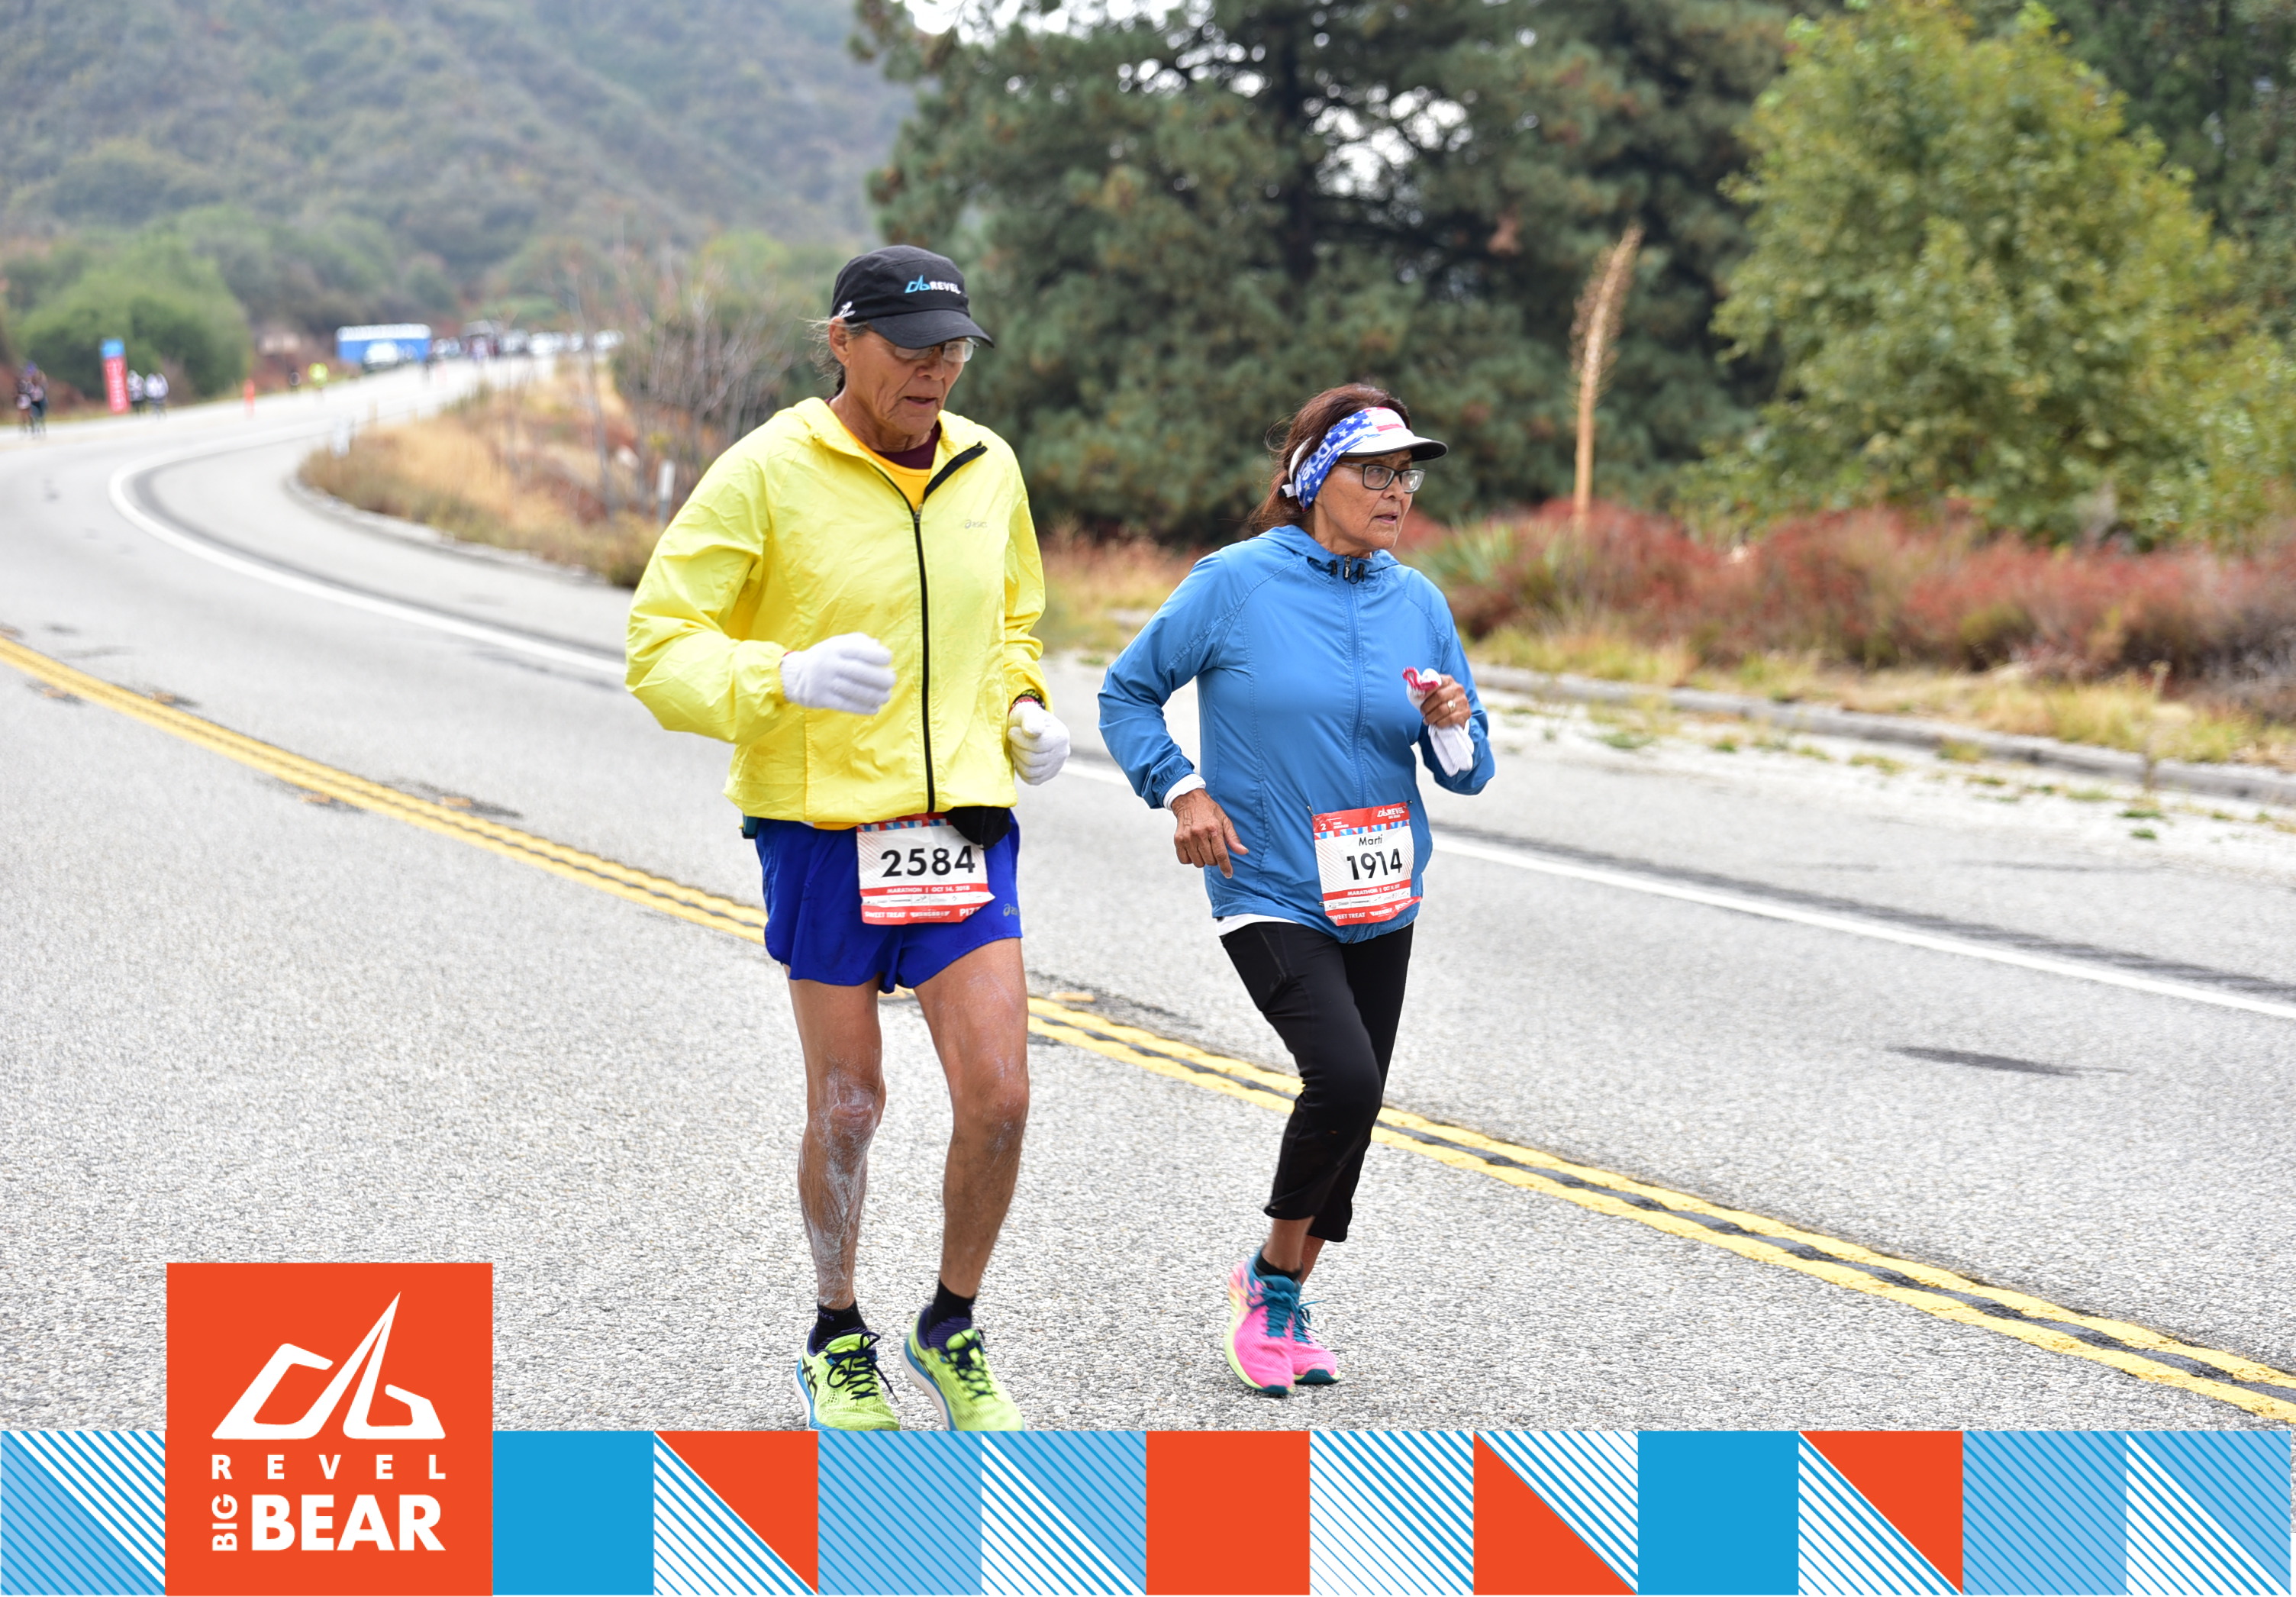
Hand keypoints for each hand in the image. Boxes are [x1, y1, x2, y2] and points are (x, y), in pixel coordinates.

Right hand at [779, 633, 895, 714]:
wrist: (794, 675)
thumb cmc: (826, 657)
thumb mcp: (838, 644)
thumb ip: (860, 642)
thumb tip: (879, 648)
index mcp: (835, 647)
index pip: (860, 650)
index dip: (878, 656)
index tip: (888, 660)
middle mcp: (829, 663)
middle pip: (860, 672)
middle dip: (880, 678)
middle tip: (891, 681)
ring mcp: (824, 682)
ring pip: (854, 690)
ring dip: (875, 695)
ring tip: (886, 696)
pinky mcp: (820, 698)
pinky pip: (845, 705)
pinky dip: (863, 708)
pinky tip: (875, 708)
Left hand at [1007, 700, 1069, 784]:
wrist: (1031, 727)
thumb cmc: (1027, 718)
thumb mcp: (1028, 713)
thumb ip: (1031, 720)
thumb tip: (1033, 731)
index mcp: (1061, 735)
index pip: (1038, 745)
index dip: (1019, 739)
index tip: (1012, 731)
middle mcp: (1063, 752)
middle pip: (1033, 759)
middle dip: (1017, 749)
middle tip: (1012, 741)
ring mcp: (1057, 766)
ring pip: (1031, 771)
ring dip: (1017, 759)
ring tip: (1015, 748)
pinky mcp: (1048, 775)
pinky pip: (1031, 779)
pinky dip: (1021, 770)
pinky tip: (1019, 757)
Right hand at [1171, 787, 1248, 877]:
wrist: (1189, 801)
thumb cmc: (1210, 812)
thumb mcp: (1225, 820)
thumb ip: (1233, 838)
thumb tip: (1243, 852)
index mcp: (1213, 829)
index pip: (1221, 854)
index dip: (1225, 867)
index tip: (1228, 874)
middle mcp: (1199, 834)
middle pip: (1210, 861)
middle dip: (1214, 859)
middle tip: (1213, 849)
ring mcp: (1187, 837)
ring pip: (1198, 863)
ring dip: (1202, 860)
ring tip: (1203, 848)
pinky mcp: (1178, 840)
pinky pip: (1185, 860)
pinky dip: (1190, 859)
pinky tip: (1194, 850)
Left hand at [1413, 672, 1470, 728]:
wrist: (1456, 713)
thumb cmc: (1441, 701)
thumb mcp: (1434, 692)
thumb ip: (1426, 689)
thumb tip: (1417, 689)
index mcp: (1449, 680)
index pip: (1437, 682)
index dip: (1427, 690)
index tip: (1419, 698)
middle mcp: (1457, 689)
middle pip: (1439, 696)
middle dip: (1427, 706)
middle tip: (1423, 712)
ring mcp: (1463, 701)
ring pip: (1443, 709)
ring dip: (1431, 716)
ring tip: (1427, 719)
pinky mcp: (1466, 713)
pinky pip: (1450, 719)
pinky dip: (1440, 722)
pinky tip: (1436, 723)